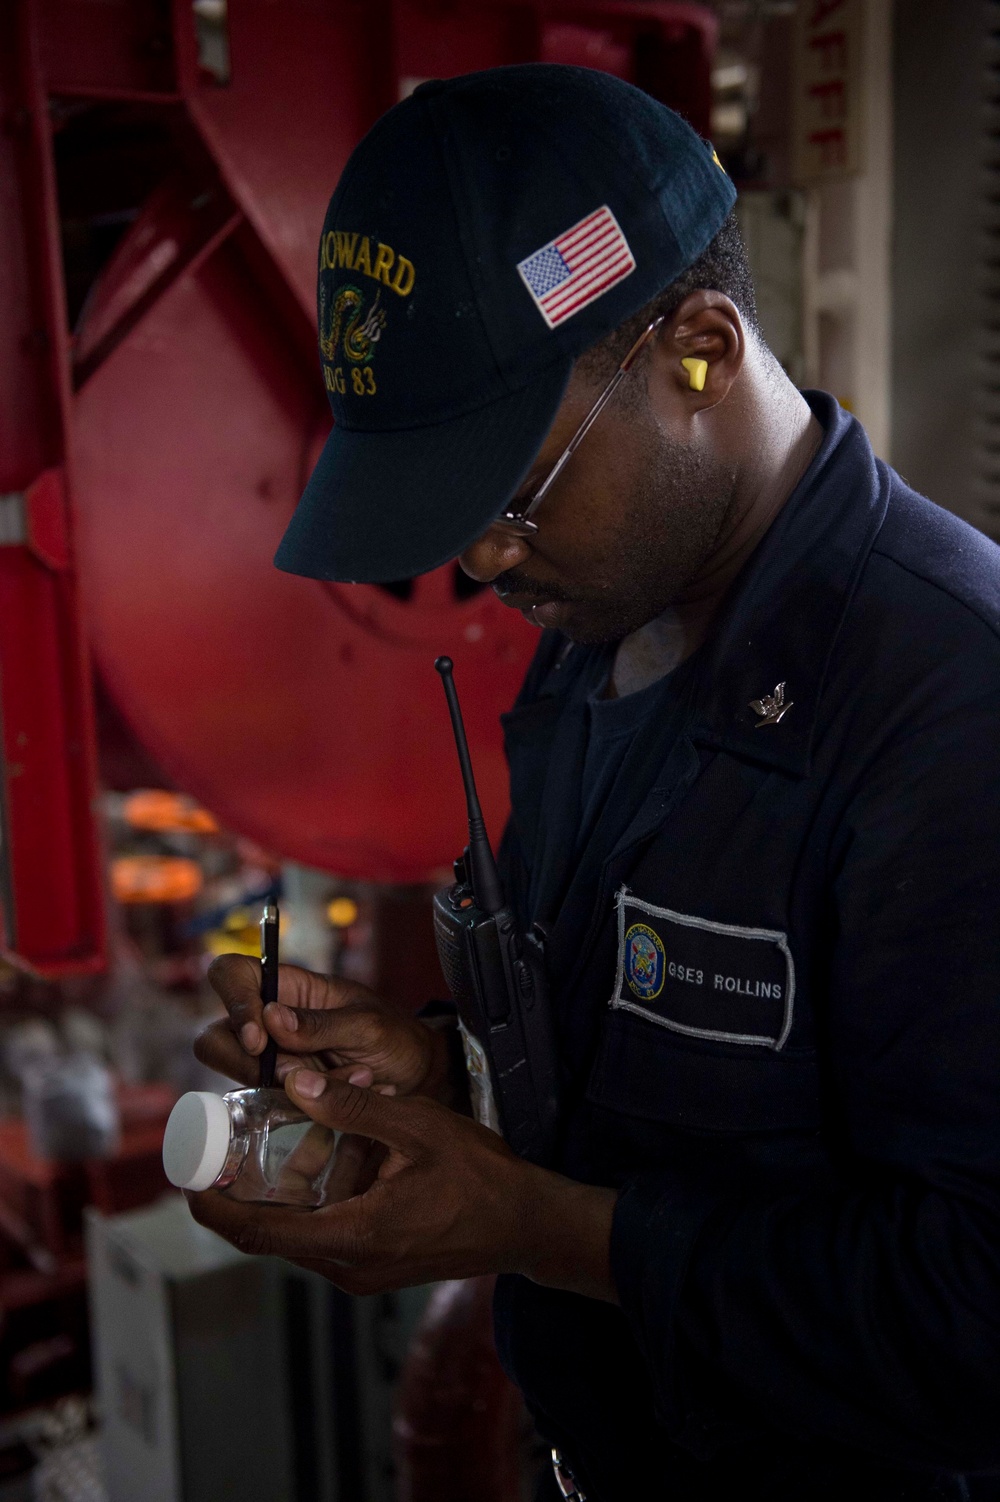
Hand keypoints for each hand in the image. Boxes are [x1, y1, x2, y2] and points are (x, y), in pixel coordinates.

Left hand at [187, 1068, 618, 1301]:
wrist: (525, 1224)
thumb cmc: (479, 1176)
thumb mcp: (417, 1127)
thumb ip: (353, 1107)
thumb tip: (296, 1082)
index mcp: (352, 1235)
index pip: (258, 1232)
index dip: (213, 1209)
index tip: (185, 1181)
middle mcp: (348, 1266)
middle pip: (268, 1238)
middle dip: (235, 1198)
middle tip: (216, 1152)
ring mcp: (362, 1272)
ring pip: (294, 1239)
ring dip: (271, 1200)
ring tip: (255, 1151)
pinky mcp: (375, 1267)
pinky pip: (321, 1239)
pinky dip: (303, 1207)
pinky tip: (310, 1168)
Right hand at [195, 955, 453, 1101]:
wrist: (418, 1077)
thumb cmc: (395, 1036)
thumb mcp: (368, 1025)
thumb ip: (320, 1024)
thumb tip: (270, 1018)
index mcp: (286, 986)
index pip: (230, 974)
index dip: (232, 1002)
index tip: (260, 1041)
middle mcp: (268, 1022)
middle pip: (215, 1038)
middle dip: (248, 1064)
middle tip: (297, 1076)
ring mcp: (271, 1061)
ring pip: (239, 1079)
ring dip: (290, 1088)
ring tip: (353, 1076)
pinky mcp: (281, 1095)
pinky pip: (269, 1107)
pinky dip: (306, 1108)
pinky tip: (352, 1091)